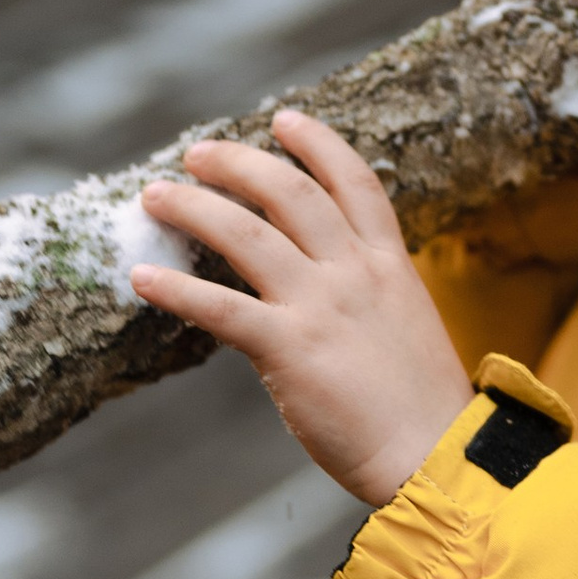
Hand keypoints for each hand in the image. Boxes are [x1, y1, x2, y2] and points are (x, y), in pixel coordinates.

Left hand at [131, 110, 471, 506]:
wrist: (436, 458)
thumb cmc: (424, 411)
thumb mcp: (410, 331)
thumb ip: (372, 300)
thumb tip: (334, 296)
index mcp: (391, 266)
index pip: (355, 182)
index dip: (317, 144)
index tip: (284, 120)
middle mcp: (355, 274)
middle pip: (289, 192)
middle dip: (237, 163)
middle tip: (198, 154)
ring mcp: (321, 307)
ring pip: (246, 233)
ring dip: (194, 206)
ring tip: (157, 196)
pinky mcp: (289, 349)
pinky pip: (218, 308)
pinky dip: (175, 289)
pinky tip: (141, 277)